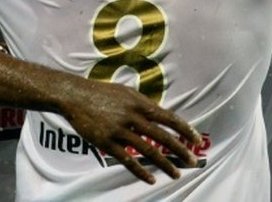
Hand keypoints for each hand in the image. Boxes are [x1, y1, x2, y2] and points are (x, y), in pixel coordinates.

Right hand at [58, 77, 201, 184]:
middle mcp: (132, 116)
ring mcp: (120, 130)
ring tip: (176, 174)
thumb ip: (142, 103)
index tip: (196, 139)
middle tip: (192, 161)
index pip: (168, 117)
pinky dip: (141, 171)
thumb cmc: (100, 92)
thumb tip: (159, 113)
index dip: (184, 129)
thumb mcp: (125, 92)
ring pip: (148, 151)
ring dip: (165, 164)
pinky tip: (151, 179)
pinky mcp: (107, 142)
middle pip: (162, 136)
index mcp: (139, 103)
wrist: (75, 96)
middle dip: (180, 150)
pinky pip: (128, 160)